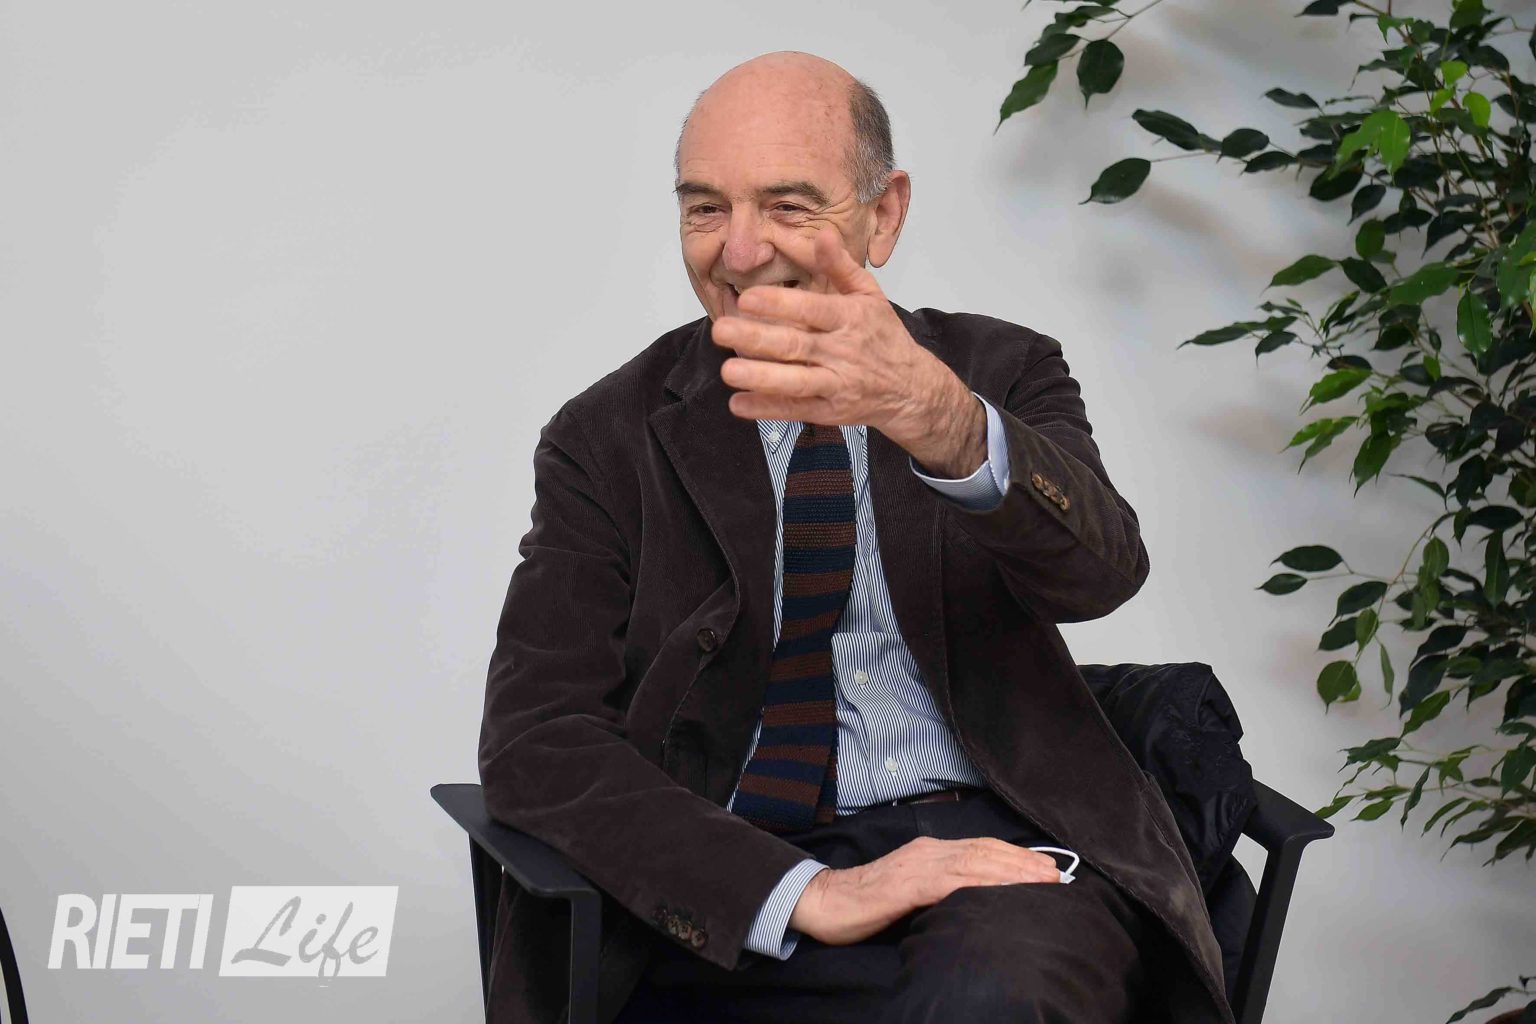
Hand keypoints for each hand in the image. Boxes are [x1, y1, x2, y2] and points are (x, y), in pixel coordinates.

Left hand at [709, 229, 986, 478]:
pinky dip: (767, 409)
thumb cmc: (884, 336)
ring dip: (760, 377)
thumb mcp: (869, 295)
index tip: (747, 298)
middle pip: (797, 345)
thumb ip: (840, 266)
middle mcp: (843, 352)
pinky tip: (738, 404)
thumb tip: (823, 233)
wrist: (912, 388)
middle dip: (756, 338)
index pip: (812, 309)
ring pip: (796, 382)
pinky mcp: (830, 411)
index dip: (780, 304)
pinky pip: (796, 410)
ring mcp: (837, 384)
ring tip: (728, 370)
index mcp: (850, 318)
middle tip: (720, 330)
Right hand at [786, 836, 1061, 945]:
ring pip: (975, 863)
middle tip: (1057, 875)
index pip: (982, 849)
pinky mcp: (907, 884)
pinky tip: (1001, 892)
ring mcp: (918, 865)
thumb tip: (973, 898)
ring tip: (1042, 882)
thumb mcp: (910, 891)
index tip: (1046, 868)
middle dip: (1024, 863)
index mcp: (930, 852)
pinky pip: (951, 883)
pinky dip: (981, 884)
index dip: (1016, 857)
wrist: (823, 902)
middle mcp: (928, 852)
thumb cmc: (865, 903)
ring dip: (1013, 872)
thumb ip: (938, 888)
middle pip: (986, 852)